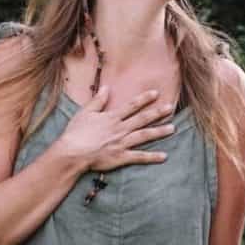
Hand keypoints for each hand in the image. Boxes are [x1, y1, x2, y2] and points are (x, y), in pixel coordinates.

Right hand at [56, 86, 175, 170]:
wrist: (72, 153)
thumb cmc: (76, 133)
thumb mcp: (85, 112)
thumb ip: (98, 100)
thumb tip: (106, 87)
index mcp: (112, 118)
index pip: (132, 105)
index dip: (144, 99)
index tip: (156, 93)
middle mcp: (120, 129)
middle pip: (142, 119)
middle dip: (158, 112)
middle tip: (170, 107)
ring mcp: (122, 143)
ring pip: (145, 135)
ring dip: (159, 132)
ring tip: (173, 128)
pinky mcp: (121, 157)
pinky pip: (139, 157)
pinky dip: (152, 157)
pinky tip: (164, 156)